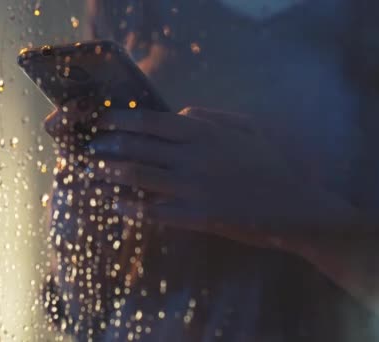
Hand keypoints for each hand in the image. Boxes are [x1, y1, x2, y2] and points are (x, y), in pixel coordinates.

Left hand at [82, 106, 357, 249]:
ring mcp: (192, 188)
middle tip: (84, 148)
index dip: (118, 120)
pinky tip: (114, 205)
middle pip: (136, 148)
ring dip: (109, 175)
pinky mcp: (196, 217)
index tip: (97, 120)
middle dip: (105, 147)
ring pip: (139, 177)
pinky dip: (130, 207)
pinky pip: (154, 211)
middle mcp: (192, 156)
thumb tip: (178, 113)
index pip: (148, 122)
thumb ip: (208, 116)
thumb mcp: (243, 128)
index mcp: (202, 133)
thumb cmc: (269, 164)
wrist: (294, 206)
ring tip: (88, 173)